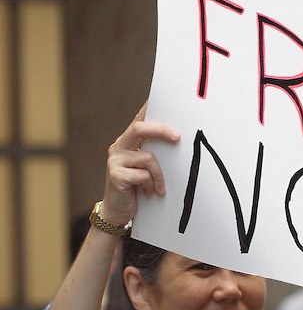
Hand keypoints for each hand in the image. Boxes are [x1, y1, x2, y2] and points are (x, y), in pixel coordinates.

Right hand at [101, 102, 179, 225]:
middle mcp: (119, 146)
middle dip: (161, 130)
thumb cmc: (139, 188)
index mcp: (128, 142)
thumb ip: (157, 154)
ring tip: (159, 188)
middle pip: (140, 128)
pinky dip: (152, 184)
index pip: (139, 120)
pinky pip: (143, 174)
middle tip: (178, 138)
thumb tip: (180, 141)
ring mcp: (115, 160)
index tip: (161, 97)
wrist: (119, 212)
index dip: (149, 107)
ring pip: (148, 157)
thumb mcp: (148, 168)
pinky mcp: (115, 174)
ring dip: (159, 175)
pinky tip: (149, 193)